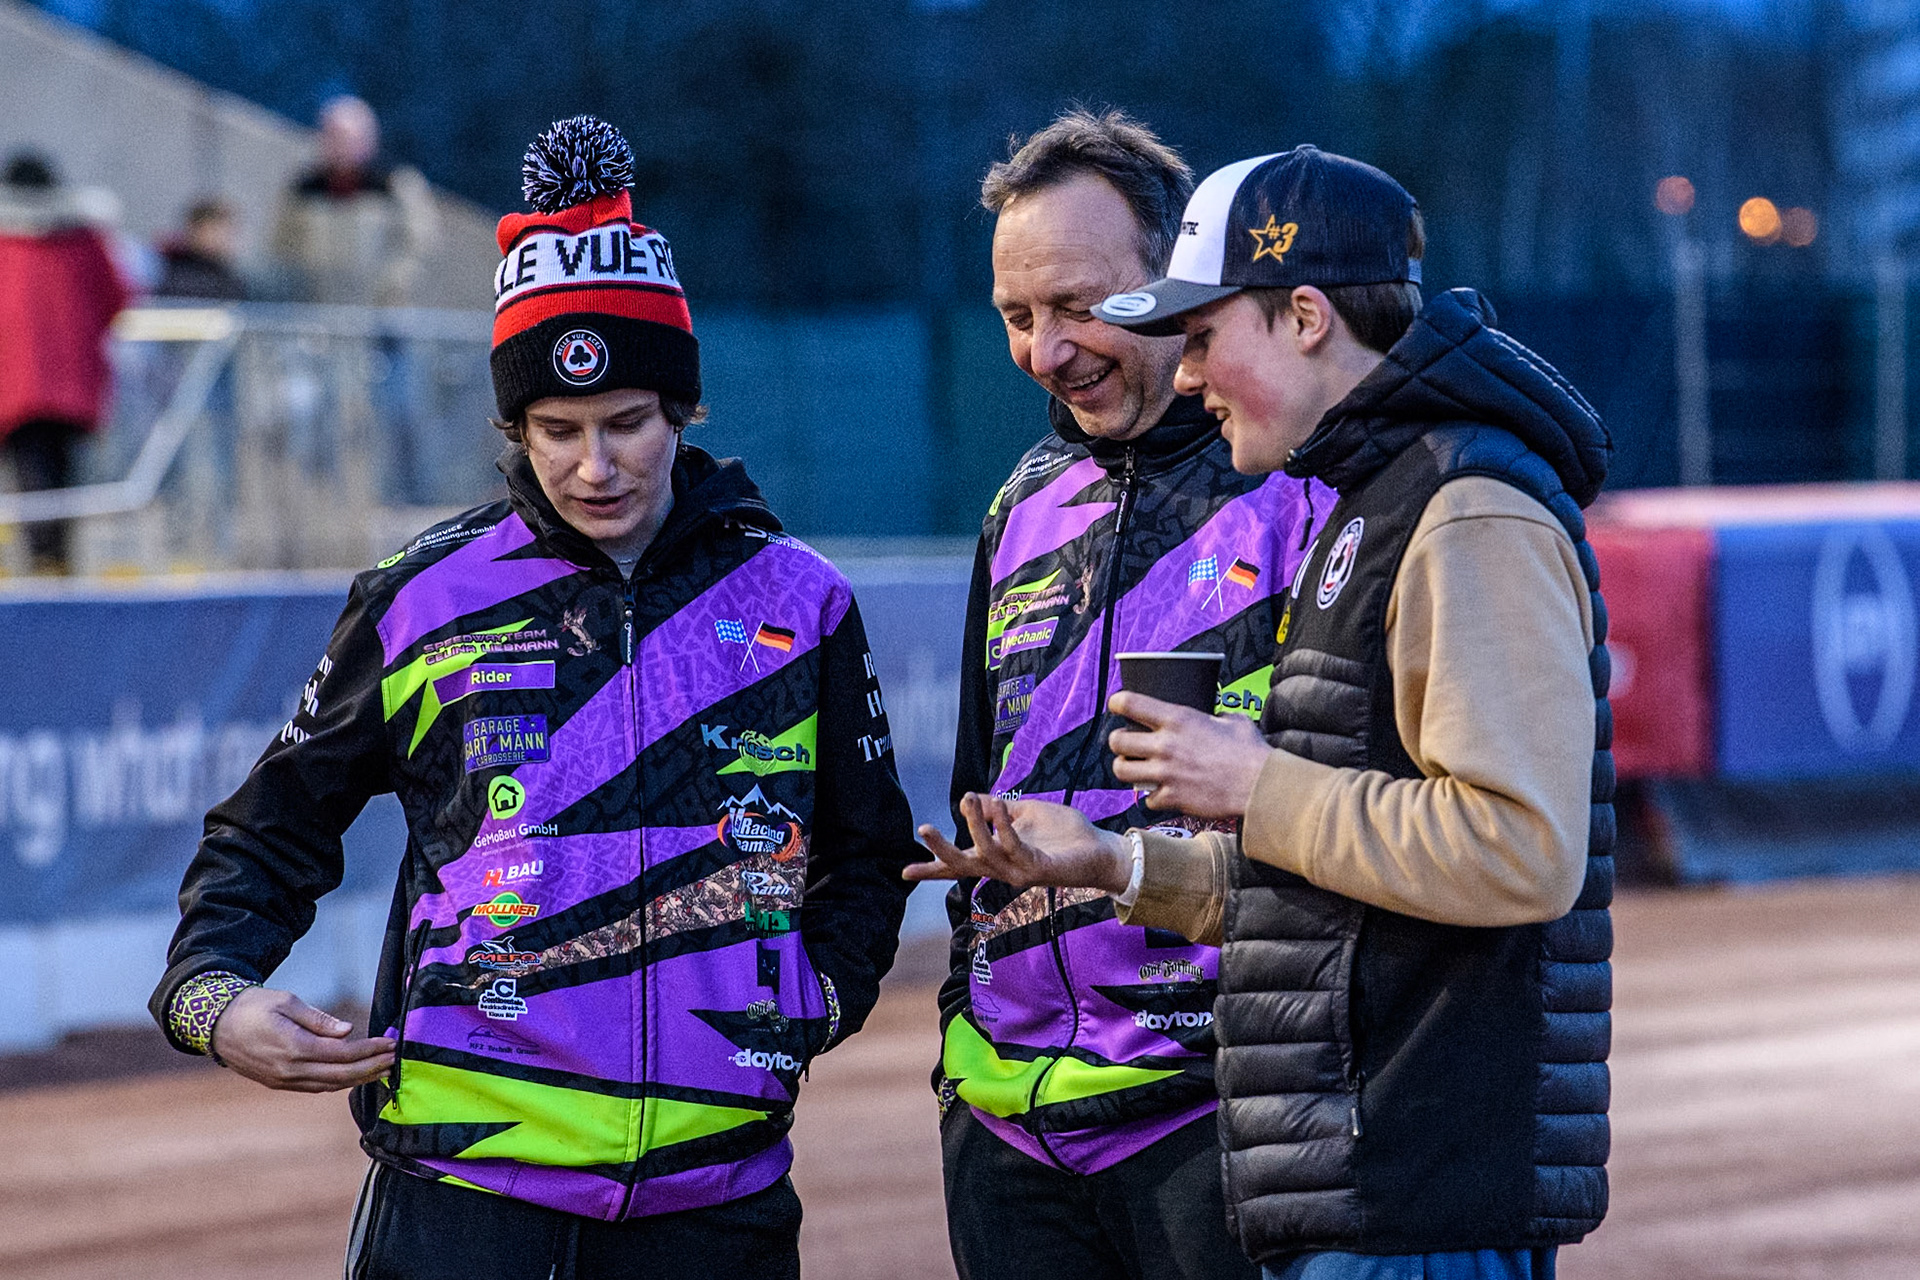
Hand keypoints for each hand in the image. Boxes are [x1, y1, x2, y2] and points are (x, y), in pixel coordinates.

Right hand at [210, 986, 395, 1092]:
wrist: (215, 1025)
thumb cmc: (253, 1006)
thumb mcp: (287, 1002)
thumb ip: (319, 1019)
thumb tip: (348, 1031)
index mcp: (293, 1047)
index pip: (342, 1054)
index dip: (369, 1051)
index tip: (390, 1043)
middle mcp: (289, 1070)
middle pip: (340, 1075)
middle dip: (370, 1068)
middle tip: (394, 1060)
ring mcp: (283, 1080)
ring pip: (328, 1085)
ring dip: (357, 1079)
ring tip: (380, 1071)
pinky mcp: (278, 1083)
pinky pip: (314, 1087)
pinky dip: (337, 1083)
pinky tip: (352, 1076)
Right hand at [906, 793, 1131, 893]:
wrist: (1100, 849)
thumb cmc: (1064, 833)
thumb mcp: (1026, 813)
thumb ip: (1000, 809)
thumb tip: (973, 798)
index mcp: (997, 857)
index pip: (960, 864)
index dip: (932, 867)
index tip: (903, 872)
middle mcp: (1004, 869)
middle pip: (964, 865)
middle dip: (942, 850)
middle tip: (923, 828)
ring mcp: (1020, 872)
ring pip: (986, 853)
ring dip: (975, 825)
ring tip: (968, 798)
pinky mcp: (1039, 869)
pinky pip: (1015, 846)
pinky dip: (1004, 826)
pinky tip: (1000, 808)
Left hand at [1107, 691, 1270, 818]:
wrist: (1260, 785)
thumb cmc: (1250, 751)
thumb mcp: (1232, 720)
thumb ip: (1215, 715)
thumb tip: (1215, 717)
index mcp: (1177, 719)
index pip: (1129, 703)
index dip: (1118, 703)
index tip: (1118, 705)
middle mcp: (1166, 745)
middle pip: (1116, 740)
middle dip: (1118, 741)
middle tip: (1126, 743)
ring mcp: (1166, 773)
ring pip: (1121, 770)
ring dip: (1126, 768)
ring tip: (1135, 768)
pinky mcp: (1172, 798)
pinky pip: (1146, 799)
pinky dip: (1151, 797)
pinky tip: (1161, 792)